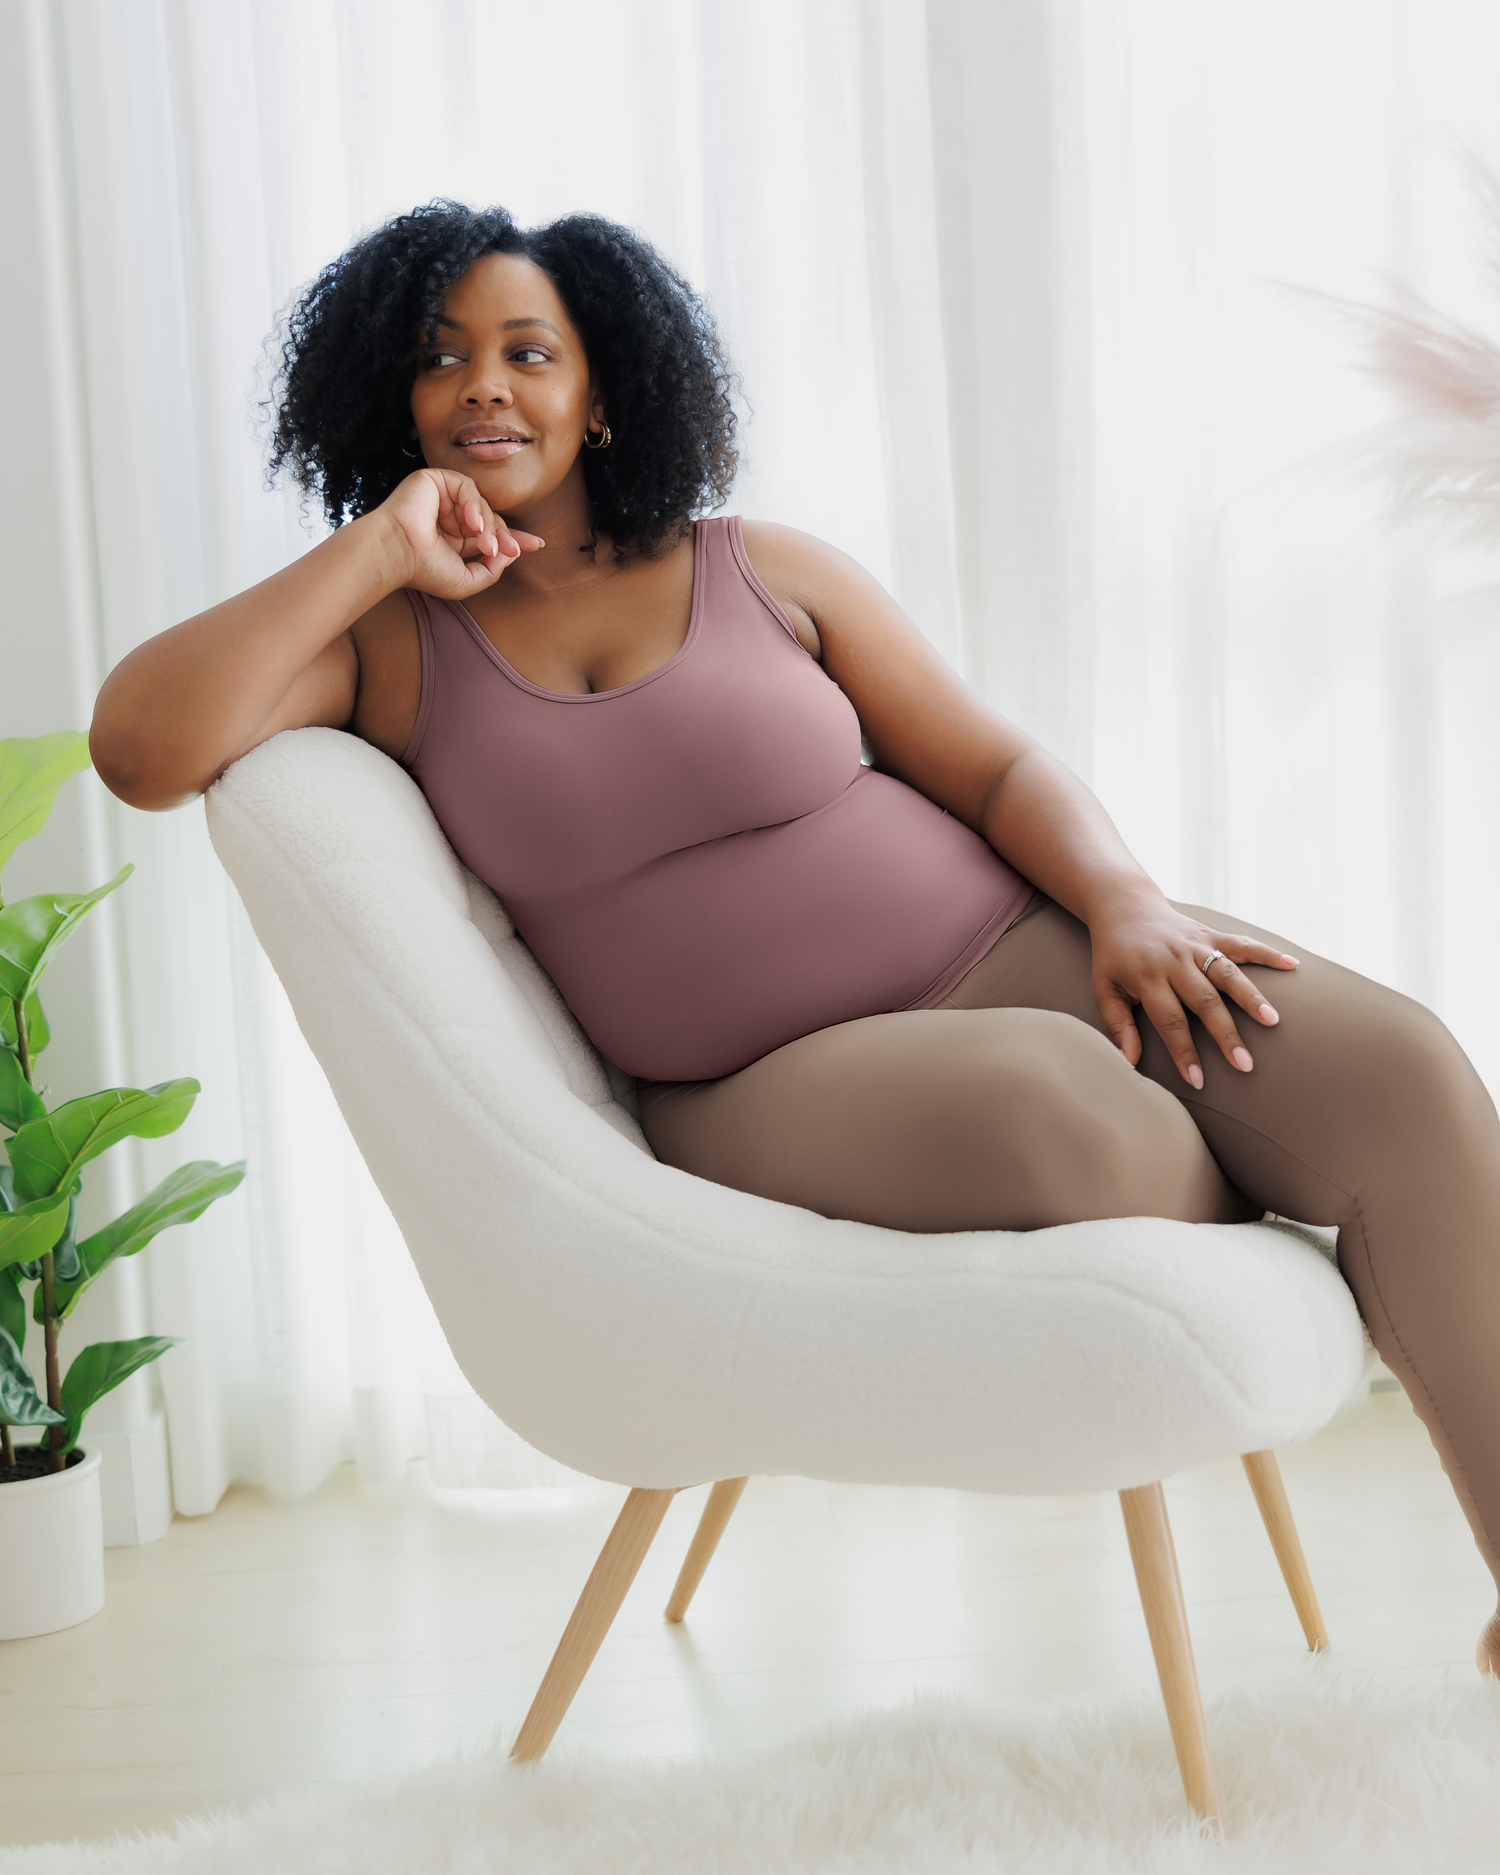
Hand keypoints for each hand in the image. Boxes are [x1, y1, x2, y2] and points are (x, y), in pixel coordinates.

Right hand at [375, 468, 542, 598]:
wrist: (397, 552)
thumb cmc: (424, 570)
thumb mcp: (466, 581)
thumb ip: (491, 571)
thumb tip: (510, 554)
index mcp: (455, 538)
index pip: (490, 533)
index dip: (514, 538)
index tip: (536, 544)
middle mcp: (449, 517)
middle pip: (491, 518)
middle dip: (505, 535)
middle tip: (510, 549)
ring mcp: (442, 498)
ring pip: (481, 504)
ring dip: (489, 526)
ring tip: (486, 545)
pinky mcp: (435, 480)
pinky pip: (467, 487)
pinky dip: (474, 505)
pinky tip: (472, 524)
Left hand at [1088, 887, 1298, 1088]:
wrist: (1124, 908)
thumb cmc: (1113, 957)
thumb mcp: (1104, 989)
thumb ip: (1117, 1025)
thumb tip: (1128, 1061)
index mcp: (1148, 978)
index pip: (1170, 1021)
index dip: (1184, 1053)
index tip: (1199, 1082)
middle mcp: (1175, 961)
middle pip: (1205, 1001)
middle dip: (1225, 1035)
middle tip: (1245, 1064)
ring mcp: (1195, 946)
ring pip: (1227, 973)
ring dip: (1251, 996)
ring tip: (1272, 1021)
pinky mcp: (1210, 934)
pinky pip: (1241, 943)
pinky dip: (1267, 953)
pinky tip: (1293, 965)